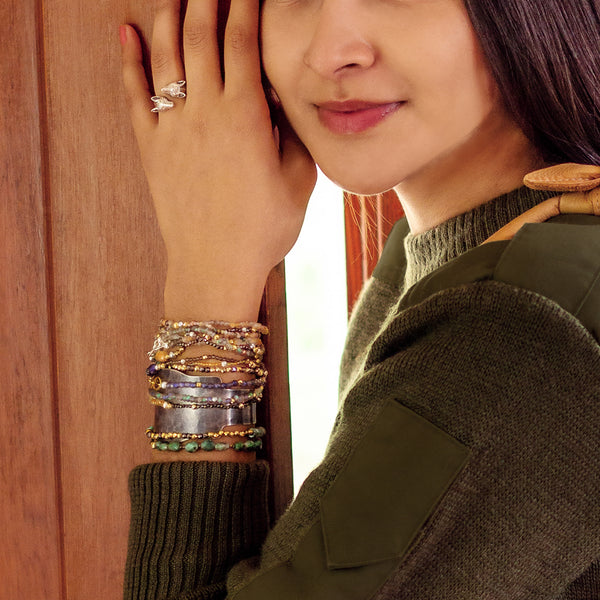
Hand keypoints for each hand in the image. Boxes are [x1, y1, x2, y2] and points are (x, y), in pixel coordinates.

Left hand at [120, 0, 316, 319]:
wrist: (215, 267)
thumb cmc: (264, 229)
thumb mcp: (298, 181)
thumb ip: (292, 132)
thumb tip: (282, 97)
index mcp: (245, 118)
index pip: (242, 43)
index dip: (245, 7)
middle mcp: (205, 114)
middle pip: (201, 37)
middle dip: (207, 0)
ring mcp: (173, 130)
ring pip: (166, 58)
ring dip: (169, 17)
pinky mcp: (151, 150)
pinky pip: (135, 96)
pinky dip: (129, 62)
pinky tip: (126, 34)